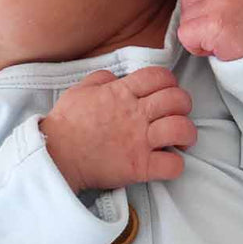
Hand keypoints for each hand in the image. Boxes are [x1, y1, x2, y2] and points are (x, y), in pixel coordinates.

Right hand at [40, 66, 195, 192]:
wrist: (55, 156)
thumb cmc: (65, 124)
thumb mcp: (80, 90)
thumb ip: (102, 79)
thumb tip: (117, 78)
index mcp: (122, 93)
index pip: (160, 76)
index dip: (169, 82)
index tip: (165, 92)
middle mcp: (135, 114)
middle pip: (177, 99)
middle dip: (183, 105)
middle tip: (176, 115)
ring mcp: (139, 141)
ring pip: (182, 128)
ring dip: (187, 134)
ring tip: (181, 140)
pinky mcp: (138, 167)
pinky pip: (172, 165)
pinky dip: (176, 165)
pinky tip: (168, 163)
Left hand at [177, 0, 242, 61]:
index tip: (221, 10)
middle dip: (199, 16)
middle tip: (223, 28)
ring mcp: (221, 3)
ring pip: (185, 16)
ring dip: (198, 32)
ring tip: (222, 37)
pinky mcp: (213, 25)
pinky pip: (185, 34)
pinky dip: (195, 46)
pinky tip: (216, 47)